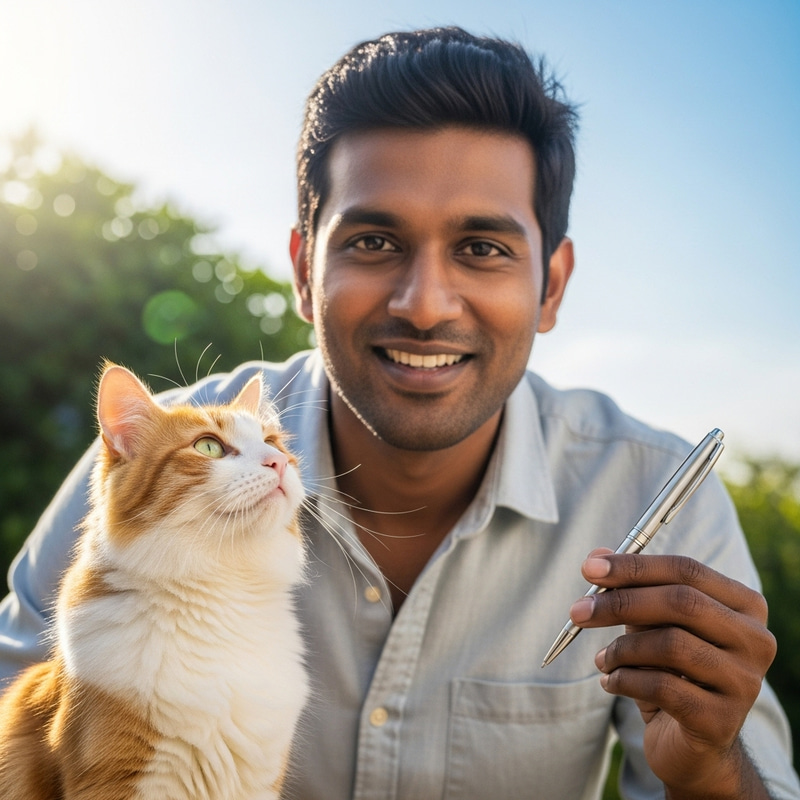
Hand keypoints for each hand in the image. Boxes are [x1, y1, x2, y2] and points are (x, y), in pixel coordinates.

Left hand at [570, 549, 775, 798]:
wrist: (692, 745)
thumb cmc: (671, 669)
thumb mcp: (651, 623)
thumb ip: (629, 588)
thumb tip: (594, 558)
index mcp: (744, 605)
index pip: (687, 570)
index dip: (634, 567)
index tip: (588, 569)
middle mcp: (755, 640)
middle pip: (682, 603)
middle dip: (621, 603)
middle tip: (578, 611)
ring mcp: (744, 681)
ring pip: (671, 645)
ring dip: (621, 649)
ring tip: (602, 659)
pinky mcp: (722, 720)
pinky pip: (662, 687)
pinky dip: (625, 680)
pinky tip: (610, 682)